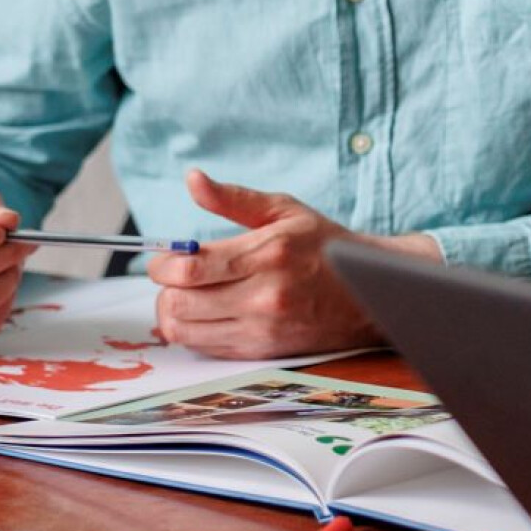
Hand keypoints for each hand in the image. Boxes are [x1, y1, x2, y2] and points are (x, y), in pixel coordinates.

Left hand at [145, 169, 438, 358]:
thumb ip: (233, 198)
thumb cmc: (324, 246)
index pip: (190, 269)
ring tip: (186, 295)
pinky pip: (205, 347)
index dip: (162, 265)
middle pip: (180, 303)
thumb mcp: (284, 210)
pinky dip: (193, 331)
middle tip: (173, 277)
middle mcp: (264, 296)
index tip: (164, 258)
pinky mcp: (262, 351)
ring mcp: (263, 329)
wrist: (368, 292)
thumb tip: (193, 180)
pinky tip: (206, 313)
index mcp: (268, 254)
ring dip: (173, 313)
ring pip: (185, 331)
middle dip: (165, 289)